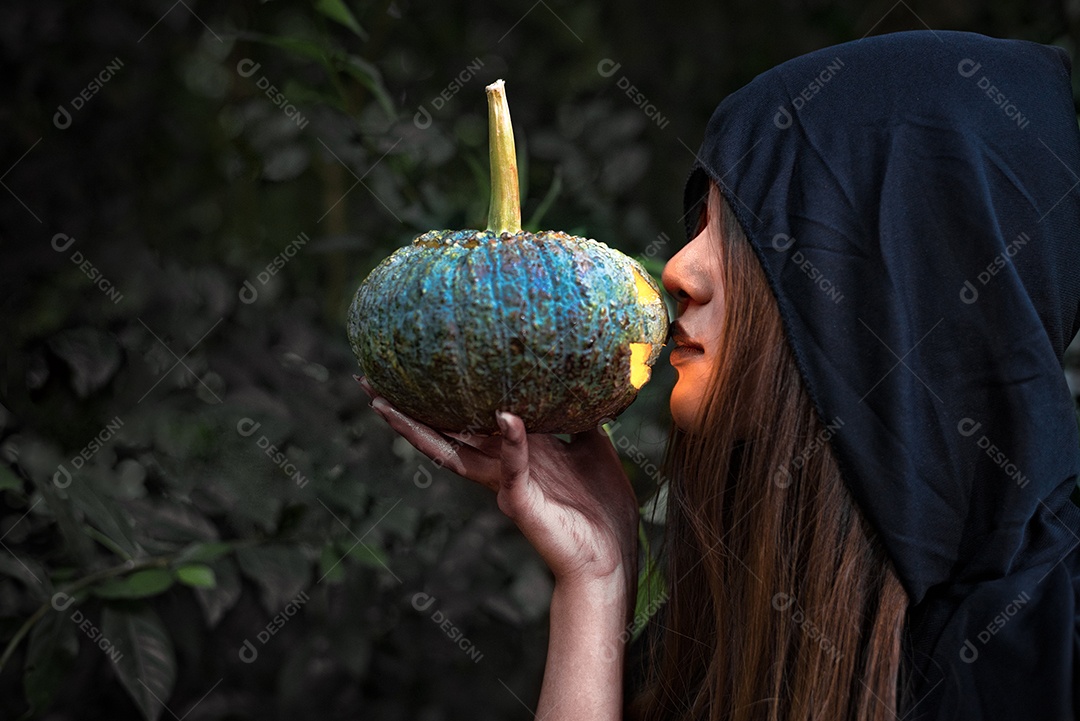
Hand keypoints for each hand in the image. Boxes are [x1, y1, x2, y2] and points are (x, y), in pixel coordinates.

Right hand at [357, 376, 638, 591]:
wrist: (612, 555)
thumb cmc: (601, 506)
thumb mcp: (591, 448)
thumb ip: (576, 417)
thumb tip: (578, 378)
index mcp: (511, 453)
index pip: (466, 421)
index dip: (439, 399)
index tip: (415, 370)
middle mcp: (497, 469)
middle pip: (441, 435)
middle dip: (404, 412)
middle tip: (369, 383)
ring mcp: (504, 486)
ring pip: (452, 453)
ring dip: (419, 429)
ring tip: (385, 404)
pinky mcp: (521, 502)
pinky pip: (513, 466)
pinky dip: (512, 440)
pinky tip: (505, 415)